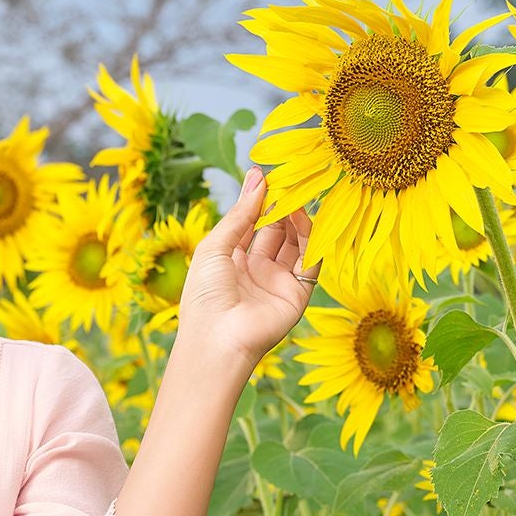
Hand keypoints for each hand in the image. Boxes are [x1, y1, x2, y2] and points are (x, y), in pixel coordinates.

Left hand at [174, 163, 315, 371]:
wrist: (217, 339)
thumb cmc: (204, 296)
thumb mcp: (215, 247)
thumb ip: (239, 214)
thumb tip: (257, 179)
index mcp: (230, 261)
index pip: (250, 224)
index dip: (257, 201)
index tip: (264, 175)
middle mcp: (256, 270)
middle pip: (274, 230)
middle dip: (279, 205)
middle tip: (286, 180)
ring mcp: (277, 282)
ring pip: (295, 242)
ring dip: (295, 218)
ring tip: (293, 195)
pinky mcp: (297, 294)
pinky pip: (310, 261)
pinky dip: (311, 239)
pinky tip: (302, 218)